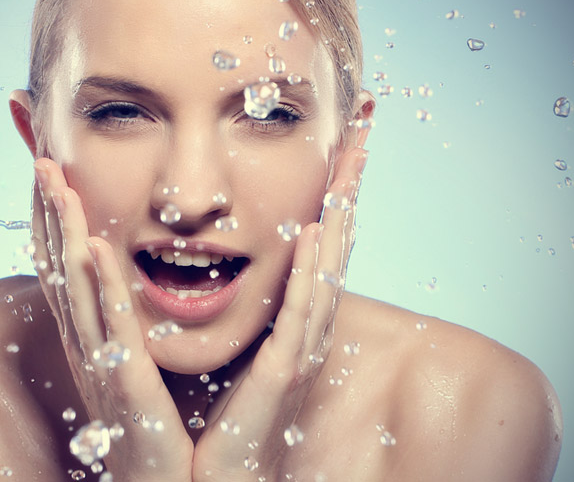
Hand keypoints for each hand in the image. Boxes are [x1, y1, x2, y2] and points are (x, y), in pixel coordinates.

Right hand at [31, 158, 193, 480]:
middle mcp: (86, 345)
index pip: (66, 270)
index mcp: (92, 339)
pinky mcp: (127, 380)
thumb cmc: (151, 428)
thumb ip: (128, 329)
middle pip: (60, 267)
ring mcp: (101, 361)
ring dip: (66, 232)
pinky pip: (112, 324)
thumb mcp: (133, 368)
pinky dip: (102, 283)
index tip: (51, 177)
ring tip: (57, 185)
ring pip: (77, 285)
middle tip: (41, 161)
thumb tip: (130, 292)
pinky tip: (96, 246)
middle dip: (50, 213)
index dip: (55, 223)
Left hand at [191, 147, 368, 480]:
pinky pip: (301, 314)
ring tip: (351, 160)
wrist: (219, 474)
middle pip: (334, 242)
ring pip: (328, 268)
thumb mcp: (230, 340)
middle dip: (349, 185)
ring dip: (340, 214)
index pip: (318, 239)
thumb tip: (210, 255)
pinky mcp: (284, 372)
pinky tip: (316, 232)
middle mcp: (307, 324)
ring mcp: (301, 346)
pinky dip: (312, 272)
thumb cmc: (221, 410)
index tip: (341, 139)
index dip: (333, 189)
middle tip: (363, 126)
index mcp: (293, 315)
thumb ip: (233, 301)